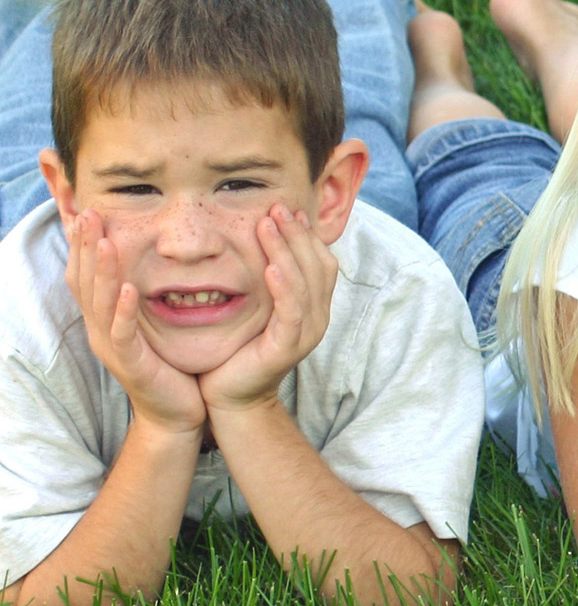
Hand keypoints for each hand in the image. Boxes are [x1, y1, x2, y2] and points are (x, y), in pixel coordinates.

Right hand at [64, 209, 205, 434]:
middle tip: (87, 212)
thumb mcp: (152, 321)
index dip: (83, 243)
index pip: (86, 273)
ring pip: (99, 303)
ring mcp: (112, 348)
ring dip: (103, 269)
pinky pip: (123, 334)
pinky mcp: (132, 364)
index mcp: (105, 317)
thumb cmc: (169, 364)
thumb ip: (145, 292)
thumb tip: (146, 260)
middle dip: (86, 246)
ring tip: (106, 240)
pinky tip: (130, 290)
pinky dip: (124, 310)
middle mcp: (101, 329)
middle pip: (84, 281)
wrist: (177, 413)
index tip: (84, 209)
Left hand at [200, 206, 337, 412]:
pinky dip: (284, 287)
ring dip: (286, 251)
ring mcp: (306, 333)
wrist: (229, 397)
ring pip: (305, 283)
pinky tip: (270, 267)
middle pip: (316, 265)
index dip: (305, 234)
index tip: (284, 210)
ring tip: (268, 226)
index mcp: (313, 306)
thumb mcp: (255, 309)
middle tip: (275, 208)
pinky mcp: (288, 347)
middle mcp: (317, 317)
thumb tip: (260, 244)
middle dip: (296, 234)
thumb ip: (266, 282)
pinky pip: (291, 311)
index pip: (320, 260)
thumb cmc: (237, 351)